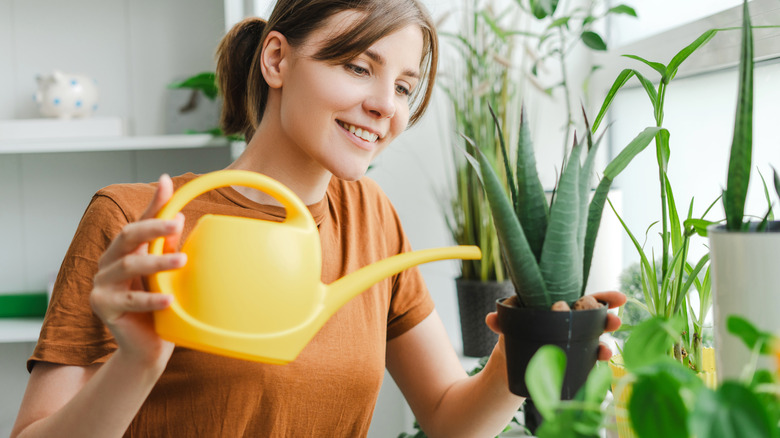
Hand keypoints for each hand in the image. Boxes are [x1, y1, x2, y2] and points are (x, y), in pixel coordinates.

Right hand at [90, 174, 185, 367]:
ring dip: (157, 262)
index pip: (140, 221)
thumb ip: (167, 247)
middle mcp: (109, 263)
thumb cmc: (160, 306)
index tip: (167, 182)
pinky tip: (171, 299)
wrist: (147, 346)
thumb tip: (178, 215)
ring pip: (129, 266)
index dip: (153, 203)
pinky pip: (130, 300)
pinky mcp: (103, 306)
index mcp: (125, 251)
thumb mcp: (167, 274)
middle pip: (128, 237)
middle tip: (176, 224)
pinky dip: (152, 298)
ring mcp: (102, 284)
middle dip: (152, 227)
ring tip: (182, 260)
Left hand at [485, 291, 626, 361]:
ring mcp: (573, 345)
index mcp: (560, 309)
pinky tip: (597, 367)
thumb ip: (502, 321)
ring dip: (603, 346)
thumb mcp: (508, 326)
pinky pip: (587, 363)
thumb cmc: (512, 336)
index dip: (603, 297)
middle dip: (607, 319)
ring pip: (595, 342)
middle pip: (596, 319)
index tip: (618, 297)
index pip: (585, 299)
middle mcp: (572, 325)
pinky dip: (593, 365)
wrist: (509, 365)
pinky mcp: (571, 364)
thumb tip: (491, 319)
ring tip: (604, 351)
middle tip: (614, 322)